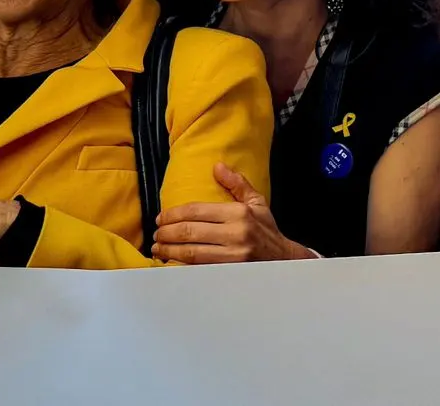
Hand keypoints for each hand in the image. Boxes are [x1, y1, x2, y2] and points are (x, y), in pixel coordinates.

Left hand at [152, 163, 311, 263]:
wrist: (283, 260)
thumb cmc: (267, 230)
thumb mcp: (257, 203)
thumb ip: (237, 184)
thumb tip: (217, 166)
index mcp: (240, 213)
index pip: (197, 211)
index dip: (174, 214)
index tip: (161, 217)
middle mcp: (235, 234)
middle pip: (190, 232)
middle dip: (167, 232)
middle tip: (156, 233)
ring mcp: (232, 256)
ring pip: (190, 252)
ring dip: (169, 250)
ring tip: (158, 248)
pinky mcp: (228, 272)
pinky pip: (198, 268)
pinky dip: (181, 265)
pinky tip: (170, 262)